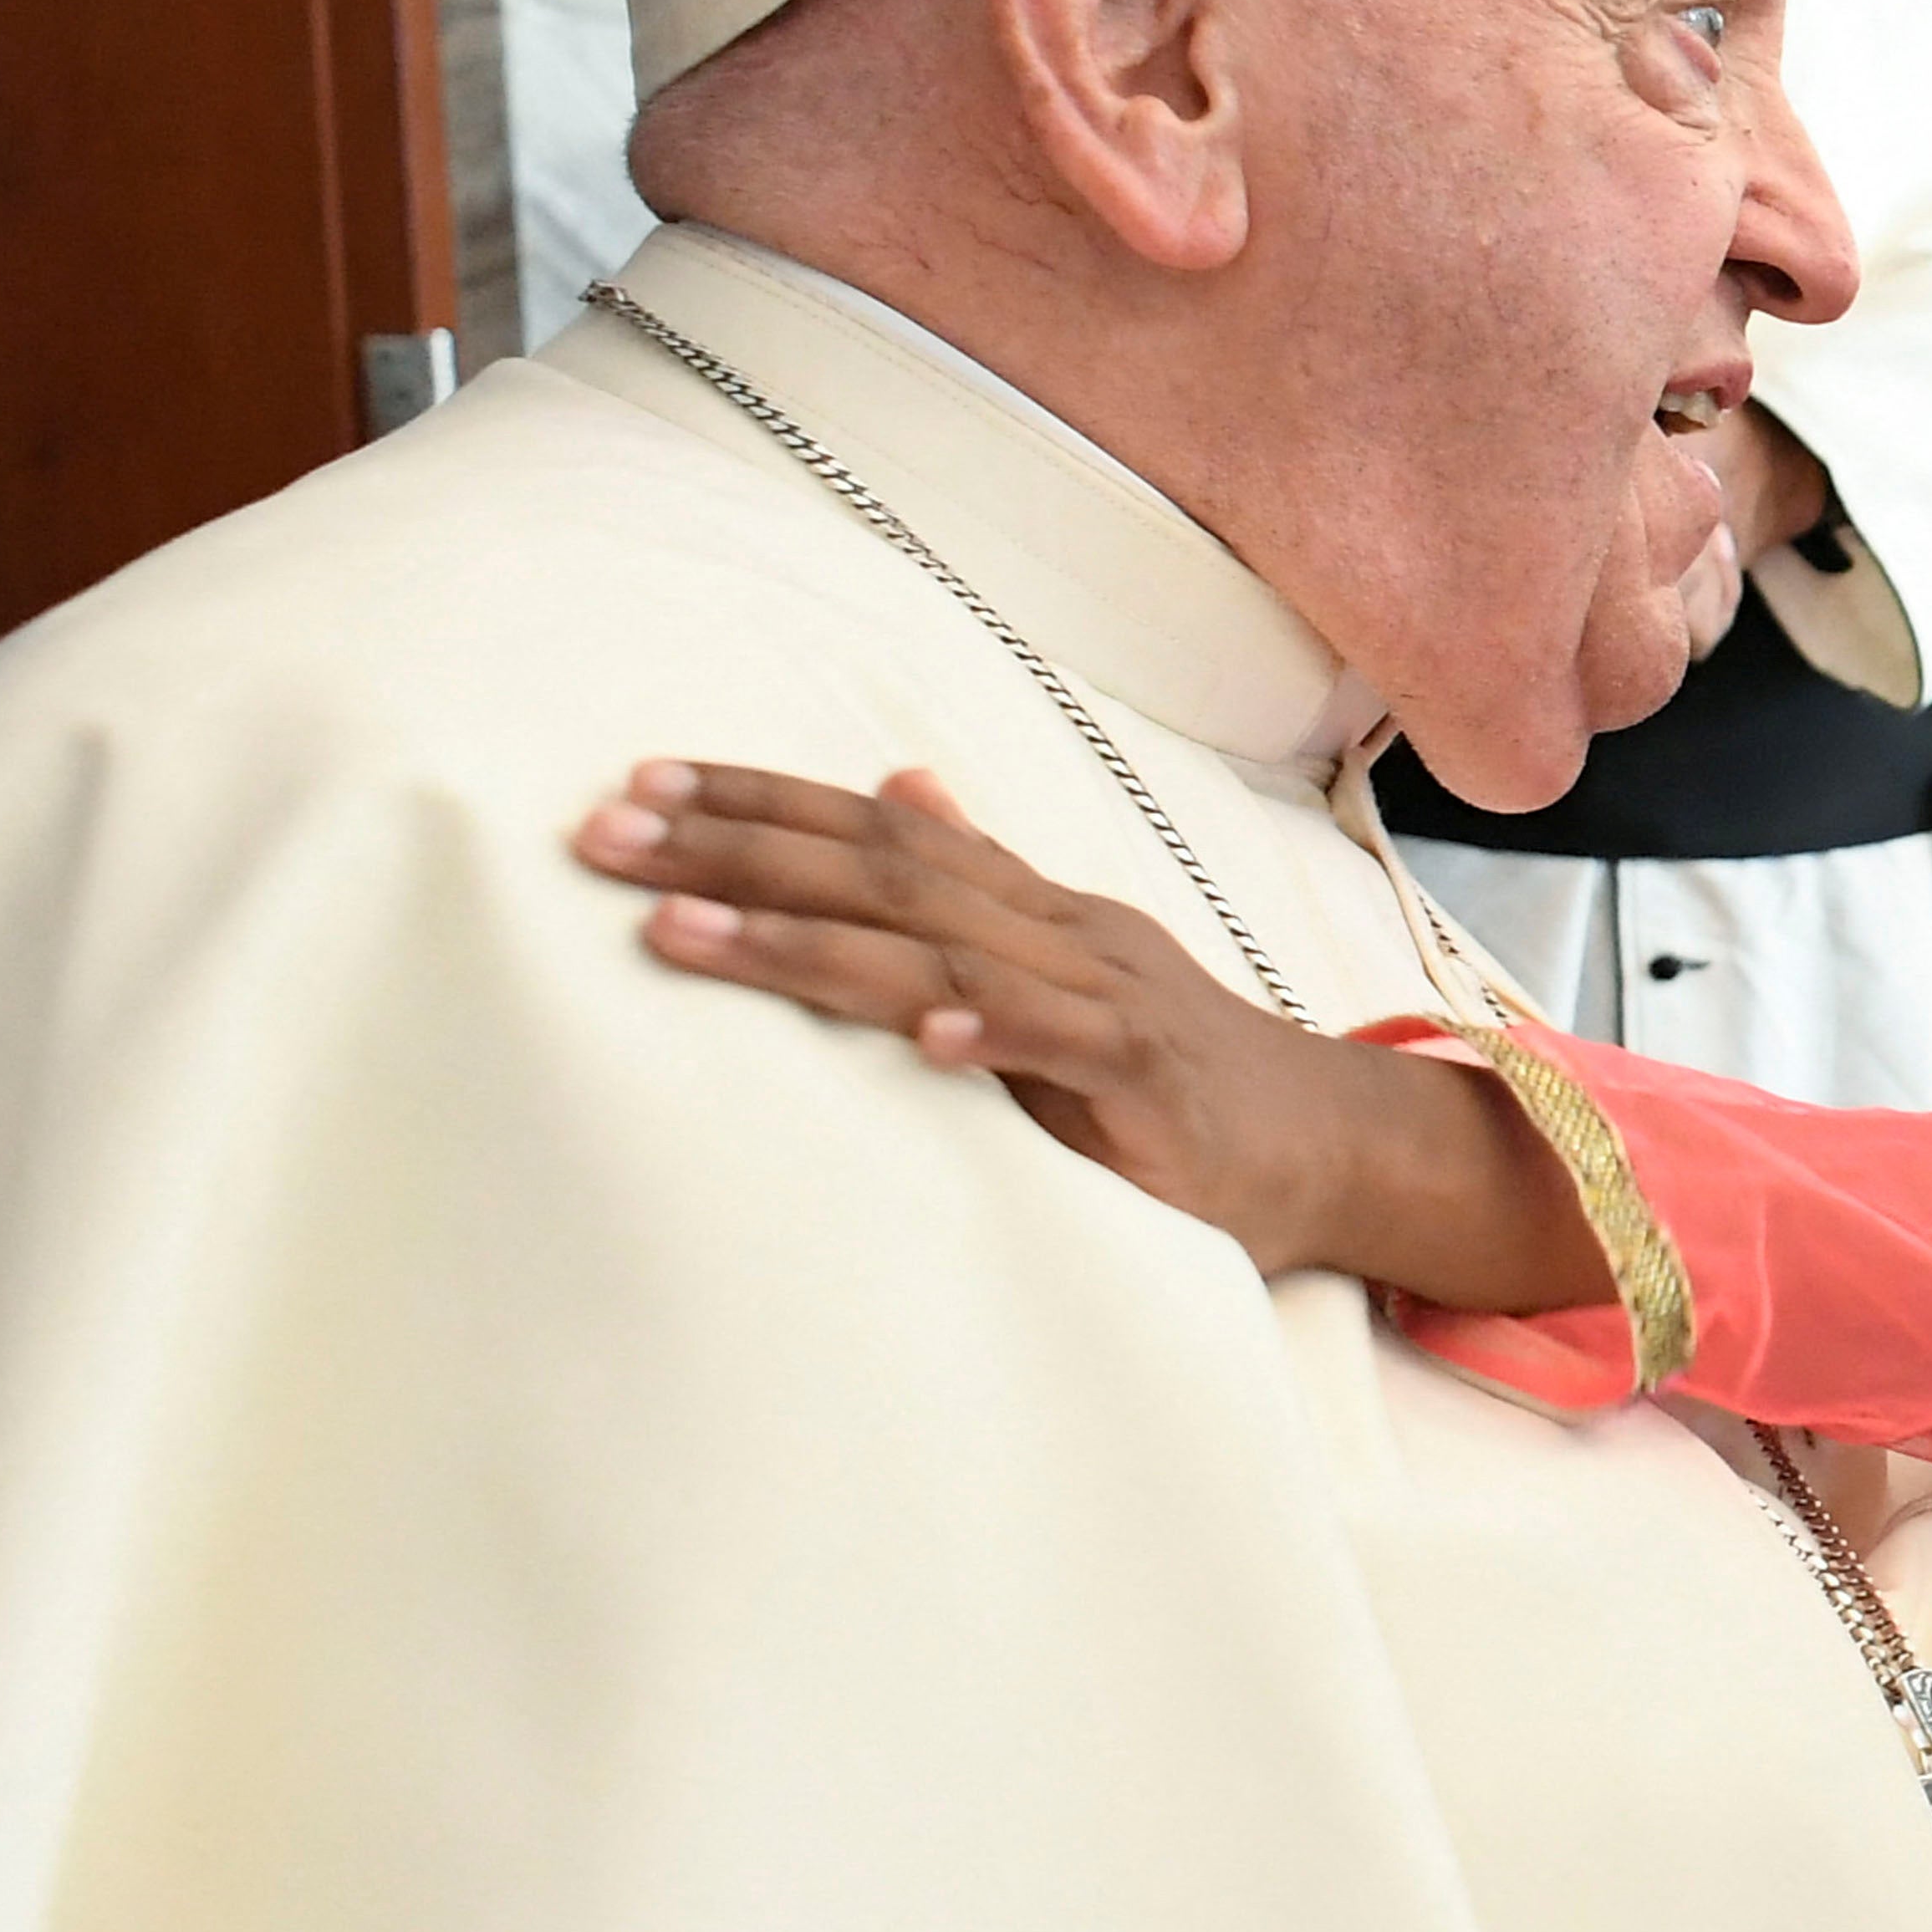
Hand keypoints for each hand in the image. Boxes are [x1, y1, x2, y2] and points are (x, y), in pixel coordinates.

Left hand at [568, 760, 1576, 1298]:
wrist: (1328, 1148)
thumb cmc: (1177, 1076)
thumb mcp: (1068, 970)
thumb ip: (981, 893)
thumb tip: (901, 790)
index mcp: (1031, 909)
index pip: (878, 833)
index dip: (760, 801)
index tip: (637, 783)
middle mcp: (1061, 934)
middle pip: (885, 872)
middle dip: (736, 847)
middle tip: (603, 833)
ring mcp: (1109, 1004)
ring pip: (944, 953)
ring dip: (805, 939)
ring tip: (677, 929)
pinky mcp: (1151, 1086)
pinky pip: (1067, 1049)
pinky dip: (995, 1034)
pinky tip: (922, 1037)